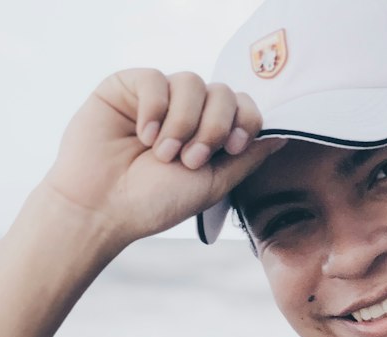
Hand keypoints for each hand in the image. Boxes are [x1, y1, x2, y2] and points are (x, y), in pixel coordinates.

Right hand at [38, 68, 286, 248]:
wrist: (103, 207)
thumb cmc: (154, 203)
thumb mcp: (212, 185)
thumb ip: (246, 159)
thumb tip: (283, 137)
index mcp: (210, 135)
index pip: (243, 108)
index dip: (245, 121)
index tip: (232, 148)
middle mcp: (187, 112)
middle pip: (222, 92)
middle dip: (213, 126)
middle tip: (191, 159)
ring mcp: (158, 97)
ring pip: (191, 82)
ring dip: (182, 123)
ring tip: (163, 154)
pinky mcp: (129, 86)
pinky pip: (156, 79)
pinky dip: (154, 109)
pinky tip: (143, 135)